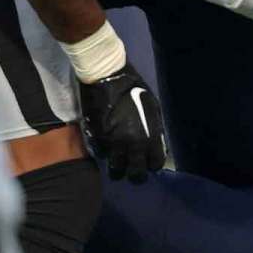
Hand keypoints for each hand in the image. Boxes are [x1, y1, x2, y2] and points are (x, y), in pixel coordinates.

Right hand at [78, 62, 165, 181]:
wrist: (106, 76)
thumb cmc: (133, 88)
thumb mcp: (153, 108)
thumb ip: (155, 129)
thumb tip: (155, 145)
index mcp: (149, 136)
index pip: (155, 164)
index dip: (152, 164)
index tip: (148, 161)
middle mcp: (132, 145)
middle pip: (135, 175)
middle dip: (136, 175)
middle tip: (133, 169)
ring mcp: (112, 144)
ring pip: (116, 171)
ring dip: (118, 168)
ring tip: (118, 162)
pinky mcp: (96, 139)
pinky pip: (101, 156)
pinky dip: (104, 153)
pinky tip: (107, 146)